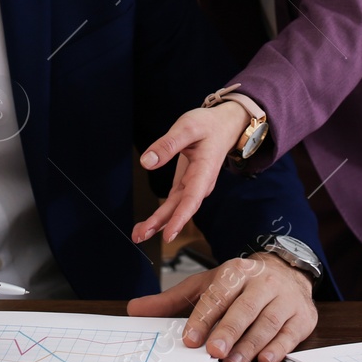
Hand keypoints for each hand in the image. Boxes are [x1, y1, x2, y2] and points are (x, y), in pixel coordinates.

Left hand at [126, 253, 315, 361]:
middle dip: (229, 330)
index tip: (191, 339)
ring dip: (251, 344)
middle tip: (214, 352)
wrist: (286, 271)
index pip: (218, 294)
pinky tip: (266, 359)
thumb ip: (172, 300)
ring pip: (269, 321)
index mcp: (236, 272)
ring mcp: (285, 298)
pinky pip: (291, 333)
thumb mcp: (206, 285)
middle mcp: (262, 282)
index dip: (204, 316)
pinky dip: (280, 347)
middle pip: (245, 307)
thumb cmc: (239, 284)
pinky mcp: (303, 316)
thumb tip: (134, 310)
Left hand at [133, 102, 251, 243]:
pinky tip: (147, 224)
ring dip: (158, 223)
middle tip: (140, 235)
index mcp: (204, 171)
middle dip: (161, 224)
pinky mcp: (186, 185)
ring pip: (175, 208)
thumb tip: (147, 162)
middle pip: (180, 208)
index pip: (192, 198)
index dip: (180, 218)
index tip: (169, 234)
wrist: (224, 126)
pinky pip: (173, 203)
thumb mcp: (187, 127)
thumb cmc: (209, 125)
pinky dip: (161, 215)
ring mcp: (193, 186)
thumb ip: (168, 144)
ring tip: (138, 234)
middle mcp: (200, 184)